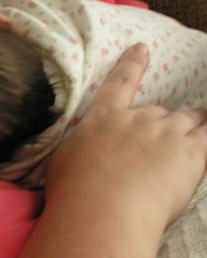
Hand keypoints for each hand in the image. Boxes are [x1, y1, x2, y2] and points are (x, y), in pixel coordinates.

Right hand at [0, 43, 206, 257]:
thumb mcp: (64, 160)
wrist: (102, 208)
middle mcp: (137, 119)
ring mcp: (165, 132)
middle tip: (157, 145)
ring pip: (188, 119)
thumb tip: (79, 152)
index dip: (132, 64)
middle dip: (160, 124)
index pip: (120, 84)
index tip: (142, 48)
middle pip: (157, 111)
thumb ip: (79, 149)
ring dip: (192, 124)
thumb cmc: (74, 190)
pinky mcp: (190, 152)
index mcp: (104, 118)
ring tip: (198, 126)